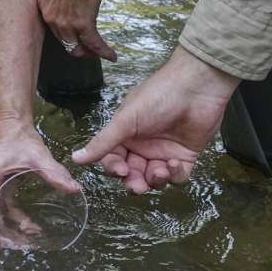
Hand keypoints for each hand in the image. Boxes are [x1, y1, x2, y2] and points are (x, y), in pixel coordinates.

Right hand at [0, 122, 80, 243]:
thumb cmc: (21, 141)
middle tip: (23, 245)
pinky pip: (0, 213)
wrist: (13, 129)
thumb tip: (74, 189)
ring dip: (9, 230)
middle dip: (2, 234)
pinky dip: (13, 222)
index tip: (1, 243)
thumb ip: (54, 173)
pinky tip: (30, 227)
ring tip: (31, 238)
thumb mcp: (39, 156)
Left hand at [38, 0, 116, 60]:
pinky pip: (93, 43)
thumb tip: (74, 6)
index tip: (79, 41)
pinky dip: (103, 51)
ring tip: (101, 53)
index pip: (55, 31)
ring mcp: (65, 22)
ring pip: (77, 48)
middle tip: (91, 50)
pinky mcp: (82, 23)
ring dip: (91, 52)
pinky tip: (111, 55)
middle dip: (80, 49)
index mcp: (44, 6)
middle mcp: (51, 16)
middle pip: (65, 43)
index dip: (69, 39)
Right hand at [71, 46, 240, 192]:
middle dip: (134, 182)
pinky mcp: (186, 157)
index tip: (121, 171)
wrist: (196, 85)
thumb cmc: (158, 96)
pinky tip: (175, 163)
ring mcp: (165, 152)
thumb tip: (75, 158)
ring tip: (160, 169)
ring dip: (155, 180)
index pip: (114, 160)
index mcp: (126, 136)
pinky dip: (175, 176)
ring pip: (154, 179)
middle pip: (133, 175)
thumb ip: (103, 143)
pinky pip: (178, 177)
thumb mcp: (126, 120)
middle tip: (138, 185)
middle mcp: (143, 146)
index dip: (115, 169)